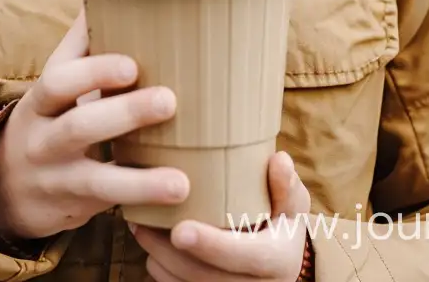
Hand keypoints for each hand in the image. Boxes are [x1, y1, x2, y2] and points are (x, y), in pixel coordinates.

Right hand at [0, 6, 189, 242]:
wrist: (3, 185)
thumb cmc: (47, 119)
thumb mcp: (54, 83)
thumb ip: (79, 44)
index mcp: (44, 97)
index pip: (60, 78)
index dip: (94, 70)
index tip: (133, 63)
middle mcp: (45, 135)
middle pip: (78, 124)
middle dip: (123, 113)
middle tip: (169, 100)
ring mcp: (57, 175)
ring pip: (94, 178)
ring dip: (139, 180)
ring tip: (181, 181)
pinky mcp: (73, 208)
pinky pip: (107, 211)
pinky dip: (139, 208)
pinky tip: (174, 206)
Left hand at [130, 151, 313, 281]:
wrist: (282, 260)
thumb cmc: (281, 221)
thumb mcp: (290, 204)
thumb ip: (284, 185)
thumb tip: (280, 159)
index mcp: (279, 259)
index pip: (248, 257)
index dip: (213, 246)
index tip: (180, 230)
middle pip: (211, 278)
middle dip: (172, 255)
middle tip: (139, 224)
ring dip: (162, 264)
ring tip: (138, 230)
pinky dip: (166, 277)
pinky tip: (150, 253)